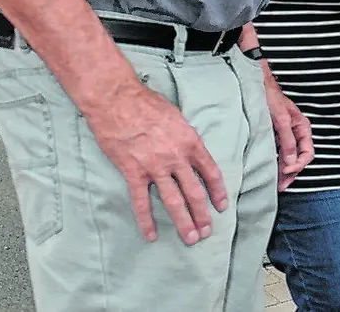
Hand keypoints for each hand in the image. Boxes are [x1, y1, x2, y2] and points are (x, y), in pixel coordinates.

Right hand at [83, 83, 229, 244]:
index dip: (218, 191)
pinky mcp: (133, 172)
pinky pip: (141, 202)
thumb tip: (189, 149)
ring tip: (190, 238)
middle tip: (207, 231)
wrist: (117, 101)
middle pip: (195, 191)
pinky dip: (146, 220)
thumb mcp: (177, 117)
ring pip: (174, 200)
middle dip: (203, 214)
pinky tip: (151, 235)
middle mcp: (177, 157)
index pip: (211, 172)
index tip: (222, 205)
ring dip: (184, 222)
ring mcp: (155, 167)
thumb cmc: (146, 103)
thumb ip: (185, 137)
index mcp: (190, 142)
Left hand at [263, 75, 313, 190]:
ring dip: (284, 170)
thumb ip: (287, 141)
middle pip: (299, 158)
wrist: (256, 85)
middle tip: (281, 185)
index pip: (307, 153)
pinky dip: (277, 163)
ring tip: (277, 183)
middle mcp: (295, 132)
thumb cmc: (270, 96)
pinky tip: (271, 170)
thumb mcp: (281, 119)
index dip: (298, 165)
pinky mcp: (274, 135)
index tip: (286, 171)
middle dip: (292, 173)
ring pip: (290, 158)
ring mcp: (285, 135)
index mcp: (302, 127)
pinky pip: (280, 153)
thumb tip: (291, 162)